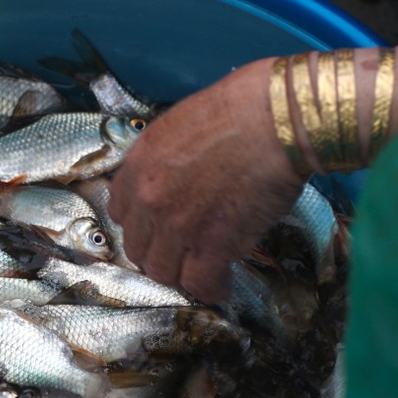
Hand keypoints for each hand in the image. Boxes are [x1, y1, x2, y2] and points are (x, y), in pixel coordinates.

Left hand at [108, 58, 308, 304]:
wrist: (277, 118)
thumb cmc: (240, 108)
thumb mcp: (180, 125)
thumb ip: (165, 159)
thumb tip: (175, 180)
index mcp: (139, 165)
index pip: (120, 213)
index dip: (141, 224)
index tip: (158, 226)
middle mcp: (149, 198)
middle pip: (138, 248)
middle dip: (159, 253)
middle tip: (182, 251)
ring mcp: (178, 225)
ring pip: (163, 272)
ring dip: (182, 274)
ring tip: (202, 269)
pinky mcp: (212, 244)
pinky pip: (199, 283)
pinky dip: (210, 289)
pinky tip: (221, 284)